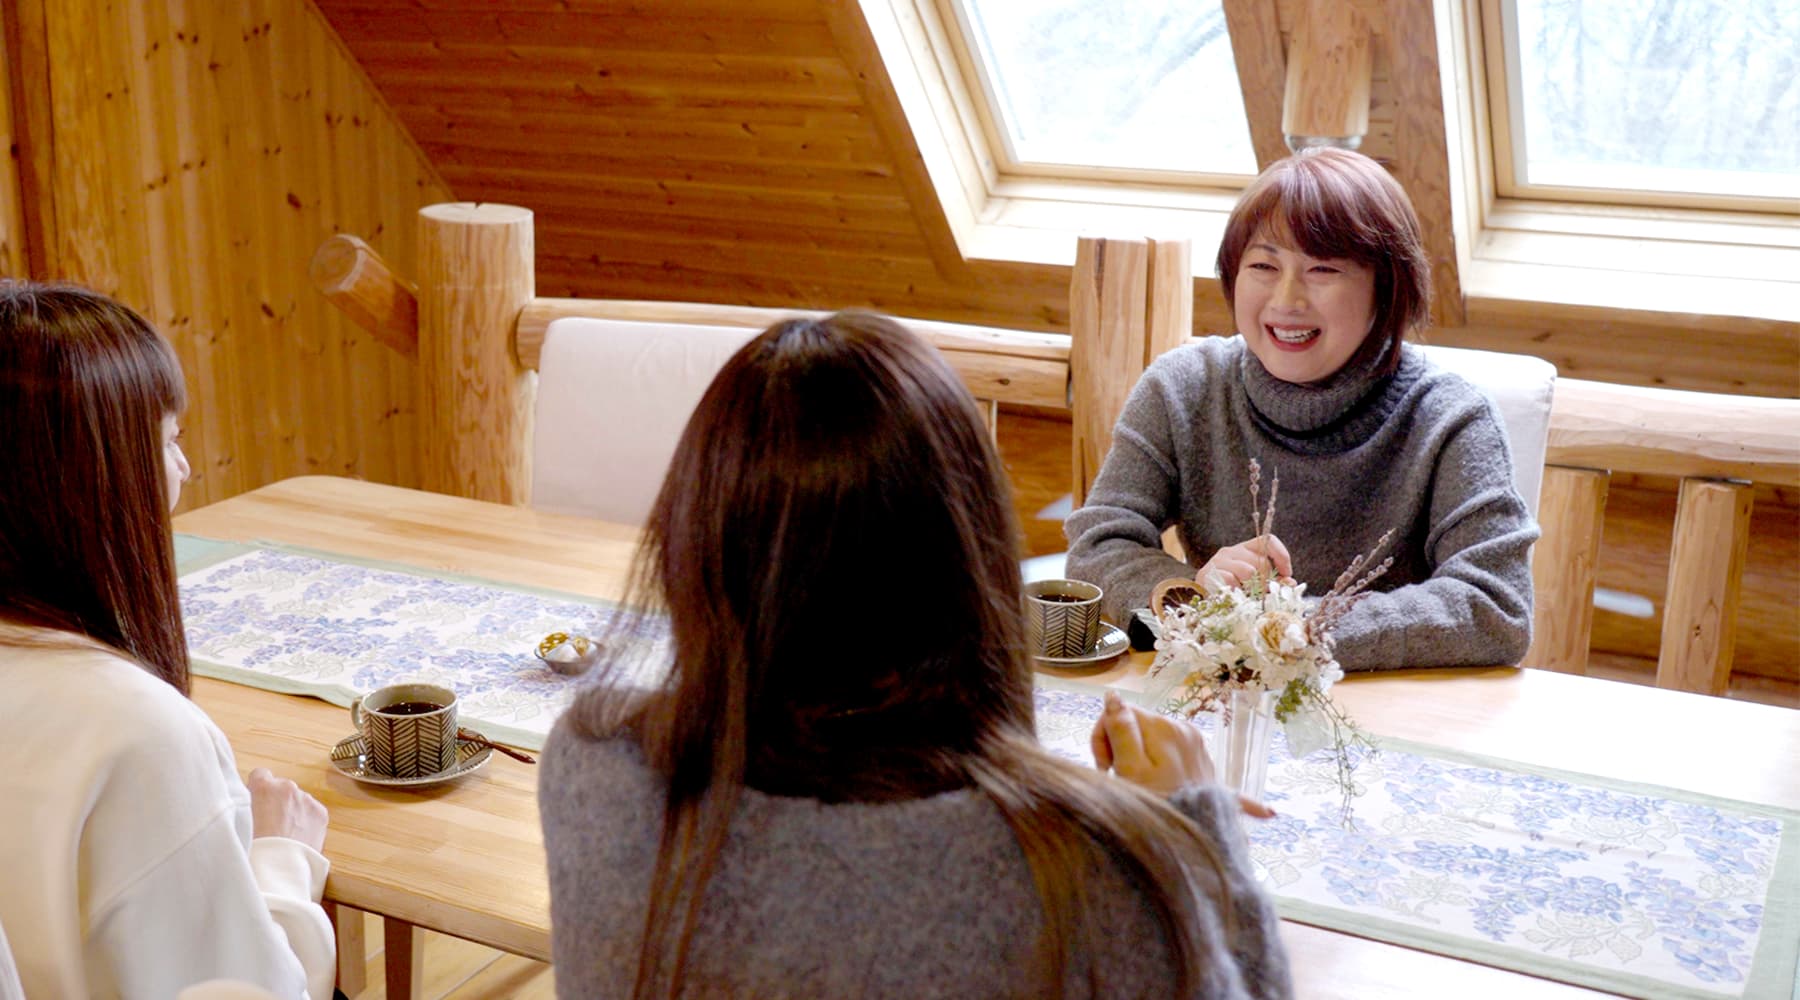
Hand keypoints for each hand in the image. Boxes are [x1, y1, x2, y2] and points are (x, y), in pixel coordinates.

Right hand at [247, 767, 328, 851]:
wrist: (278, 868)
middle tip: (270, 822)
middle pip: (281, 787)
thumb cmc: (254, 848)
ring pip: (298, 800)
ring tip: (284, 833)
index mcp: (265, 787)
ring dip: (292, 810)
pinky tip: (297, 836)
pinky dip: (306, 820)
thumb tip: (249, 801)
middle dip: (276, 800)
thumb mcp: (240, 820)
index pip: (260, 774)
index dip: (257, 788)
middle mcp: (288, 788)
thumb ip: (246, 804)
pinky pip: (312, 811)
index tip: (256, 802)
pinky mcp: (321, 813)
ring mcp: (307, 800)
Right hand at [1090, 692, 1273, 817]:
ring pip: (1154, 743)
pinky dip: (1198, 778)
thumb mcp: (1130, 770)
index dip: (1104, 738)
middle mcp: (1185, 732)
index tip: (1106, 767)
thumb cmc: (1155, 807)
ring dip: (1141, 763)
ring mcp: (1197, 750)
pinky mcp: (1203, 768)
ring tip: (1141, 789)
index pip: (1119, 713)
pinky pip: (1189, 763)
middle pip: (1137, 727)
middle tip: (1121, 780)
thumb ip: (1121, 730)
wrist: (1192, 844)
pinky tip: (1266, 811)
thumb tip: (1114, 697)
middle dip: (1122, 750)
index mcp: (1164, 728)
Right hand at [1197, 534, 1292, 591]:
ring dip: (1250, 587)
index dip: (1282, 555)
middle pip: (1260, 561)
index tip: (1287, 573)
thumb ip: (1273, 582)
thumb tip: (1291, 582)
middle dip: (1265, 581)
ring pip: (1248, 571)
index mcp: (1247, 549)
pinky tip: (1232, 595)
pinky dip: (1235, 591)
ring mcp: (1219, 560)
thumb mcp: (1255, 584)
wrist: (1203, 595)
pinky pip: (1231, 581)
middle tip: (1261, 594)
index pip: (1268, 540)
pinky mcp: (1209, 572)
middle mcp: (1233, 550)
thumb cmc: (1232, 589)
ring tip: (1245, 595)